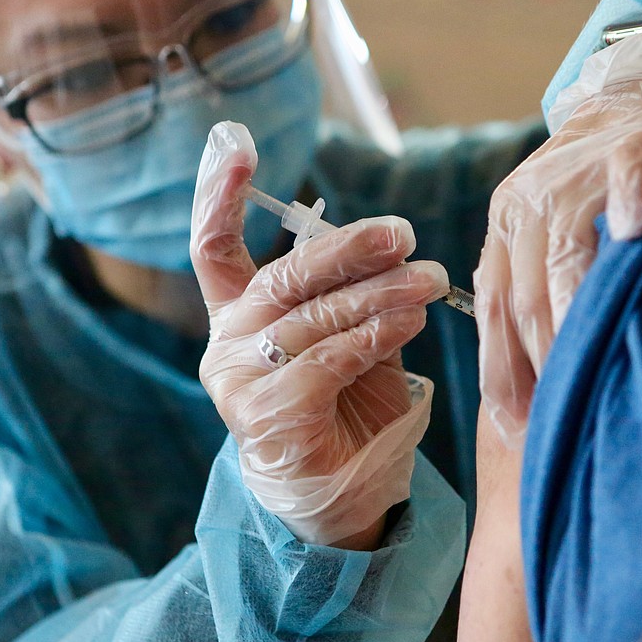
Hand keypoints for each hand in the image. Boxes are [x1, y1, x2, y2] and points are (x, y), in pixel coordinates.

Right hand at [192, 122, 448, 548]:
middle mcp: (228, 345)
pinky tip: (409, 322)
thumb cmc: (347, 413)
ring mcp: (239, 383)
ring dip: (379, 294)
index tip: (231, 138)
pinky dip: (374, 336)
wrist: (340, 503)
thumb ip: (351, 296)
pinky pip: (327, 359)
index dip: (218, 192)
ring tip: (428, 280)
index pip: (213, 247)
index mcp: (239, 318)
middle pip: (282, 275)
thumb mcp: (350, 342)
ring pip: (313, 317)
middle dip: (348, 249)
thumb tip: (383, 241)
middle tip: (403, 233)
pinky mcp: (268, 417)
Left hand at [474, 31, 641, 444]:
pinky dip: (631, 204)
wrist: (634, 97)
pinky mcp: (633, 145)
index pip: (493, 309)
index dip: (500, 371)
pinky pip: (628, 177)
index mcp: (505, 225)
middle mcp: (529, 201)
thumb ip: (527, 282)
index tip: (515, 425)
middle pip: (525, 294)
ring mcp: (579, 173)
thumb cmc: (593, 183)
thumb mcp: (543, 228)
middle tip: (561, 415)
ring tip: (591, 373)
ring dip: (575, 316)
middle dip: (539, 363)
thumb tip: (524, 374)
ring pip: (568, 255)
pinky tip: (638, 233)